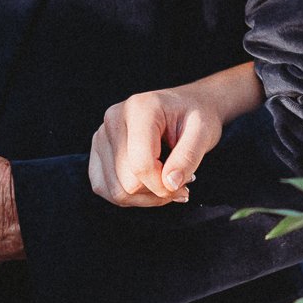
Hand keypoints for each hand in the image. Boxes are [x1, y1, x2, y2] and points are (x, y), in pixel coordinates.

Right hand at [89, 87, 225, 207]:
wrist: (188, 105)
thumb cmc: (197, 115)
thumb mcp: (204, 131)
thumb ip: (188, 157)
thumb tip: (169, 185)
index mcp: (139, 108)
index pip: (141, 164)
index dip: (163, 186)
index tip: (185, 184)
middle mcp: (114, 119)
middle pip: (126, 182)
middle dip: (157, 191)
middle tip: (182, 182)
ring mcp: (101, 135)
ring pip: (114, 190)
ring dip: (145, 197)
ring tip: (167, 182)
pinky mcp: (98, 151)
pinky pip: (105, 188)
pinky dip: (130, 196)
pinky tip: (151, 185)